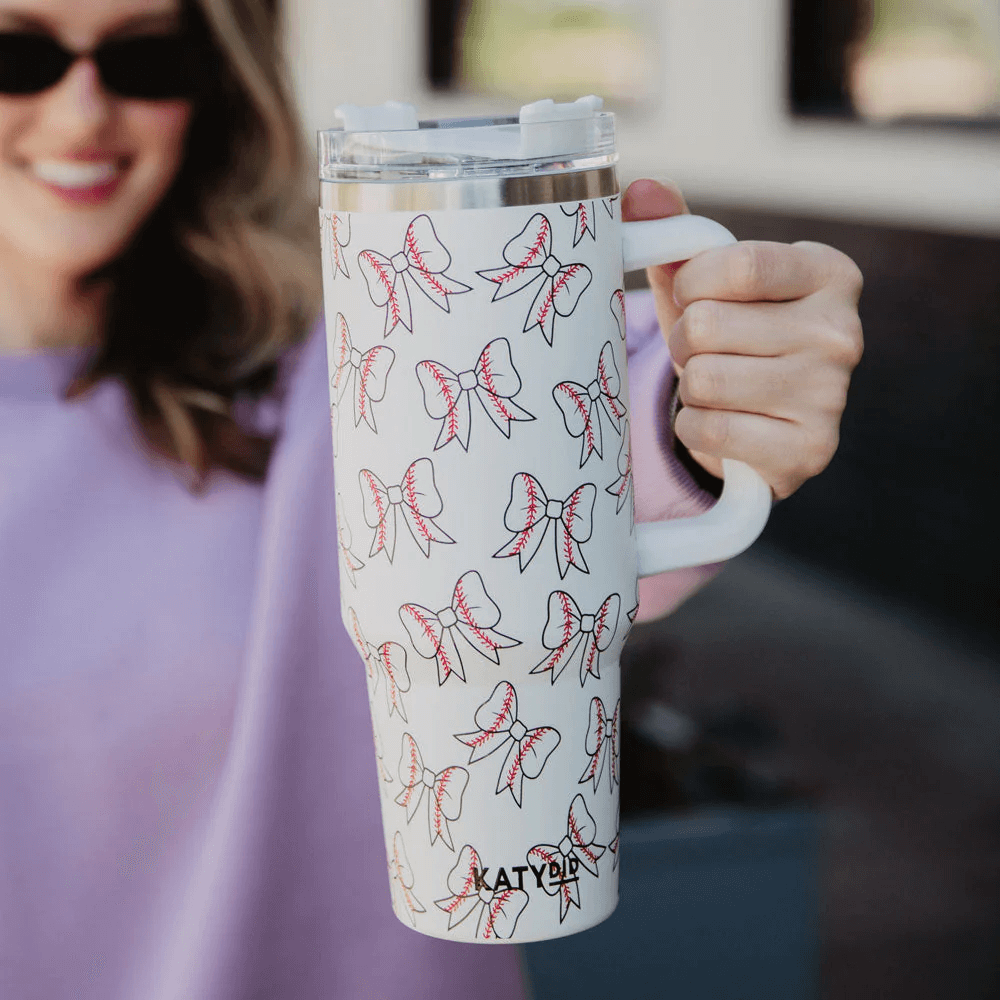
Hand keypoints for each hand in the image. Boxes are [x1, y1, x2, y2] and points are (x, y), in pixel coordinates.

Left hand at [621, 179, 863, 499]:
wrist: (764, 421)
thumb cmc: (732, 334)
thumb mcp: (709, 281)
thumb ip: (676, 231)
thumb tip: (640, 190)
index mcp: (829, 273)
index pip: (740, 265)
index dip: (690, 283)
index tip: (688, 295)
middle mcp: (842, 331)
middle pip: (709, 326)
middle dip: (683, 341)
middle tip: (699, 352)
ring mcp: (830, 395)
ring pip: (704, 380)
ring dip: (688, 387)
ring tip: (713, 386)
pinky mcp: (807, 450)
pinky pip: (709, 430)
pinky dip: (693, 428)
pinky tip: (718, 423)